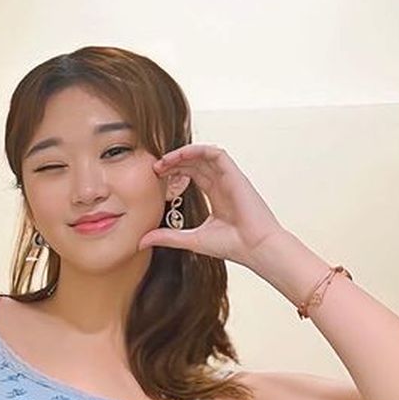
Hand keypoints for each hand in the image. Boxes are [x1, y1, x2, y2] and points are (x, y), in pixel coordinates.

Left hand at [138, 143, 286, 266]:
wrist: (256, 249)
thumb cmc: (233, 246)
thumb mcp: (191, 239)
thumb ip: (168, 237)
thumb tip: (142, 241)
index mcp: (216, 196)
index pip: (193, 175)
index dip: (175, 171)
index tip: (156, 176)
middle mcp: (223, 185)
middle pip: (196, 163)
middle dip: (175, 162)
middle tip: (156, 167)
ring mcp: (229, 178)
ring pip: (204, 155)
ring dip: (184, 154)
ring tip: (165, 160)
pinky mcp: (235, 175)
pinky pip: (217, 154)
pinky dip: (199, 150)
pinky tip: (182, 155)